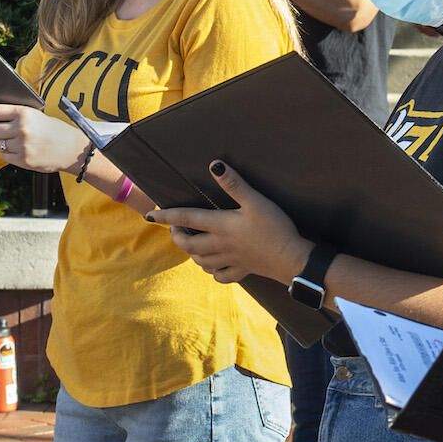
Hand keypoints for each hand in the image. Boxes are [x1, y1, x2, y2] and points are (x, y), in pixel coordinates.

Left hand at [0, 104, 82, 171]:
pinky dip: (6, 154)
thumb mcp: (37, 116)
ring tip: (4, 143)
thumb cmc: (54, 130)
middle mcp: (22, 128)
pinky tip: (15, 151)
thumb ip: (17, 116)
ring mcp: (22, 145)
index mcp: (24, 113)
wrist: (72, 149)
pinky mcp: (24, 160)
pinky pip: (5, 156)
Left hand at [151, 161, 313, 284]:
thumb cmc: (275, 228)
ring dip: (192, 254)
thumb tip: (215, 165)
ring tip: (191, 244)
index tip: (150, 215)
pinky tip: (214, 267)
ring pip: (202, 261)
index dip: (166, 216)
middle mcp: (221, 245)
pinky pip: (221, 276)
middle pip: (189, 245)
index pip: (187, 218)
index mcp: (221, 226)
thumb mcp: (256, 201)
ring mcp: (231, 260)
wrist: (292, 259)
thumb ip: (235, 184)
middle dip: (177, 237)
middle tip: (175, 228)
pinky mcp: (243, 270)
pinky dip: (213, 272)